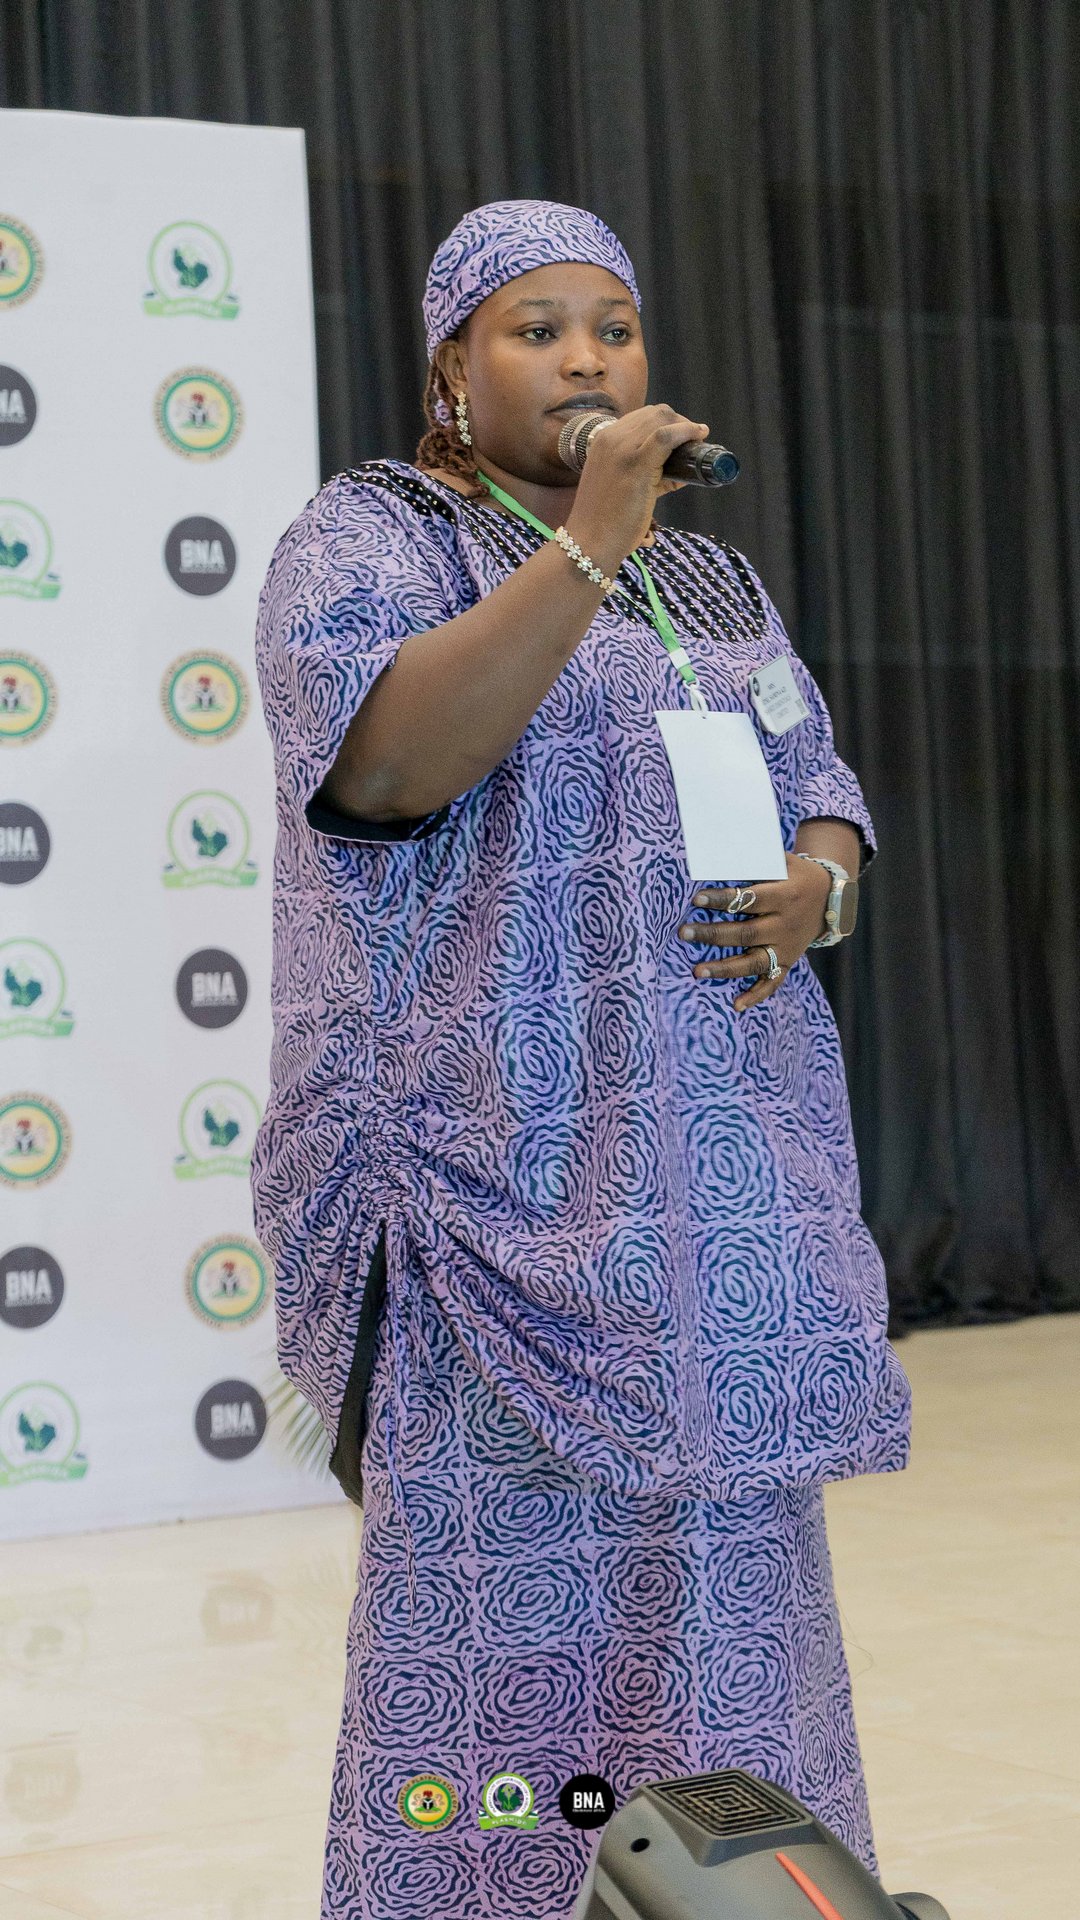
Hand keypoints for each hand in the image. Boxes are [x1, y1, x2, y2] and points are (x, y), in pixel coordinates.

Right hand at [564, 403, 709, 567]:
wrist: (589, 542)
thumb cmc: (605, 522)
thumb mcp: (621, 487)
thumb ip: (647, 476)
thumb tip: (678, 474)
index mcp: (603, 440)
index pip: (641, 417)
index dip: (666, 421)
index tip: (681, 434)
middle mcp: (611, 438)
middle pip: (655, 413)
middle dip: (679, 421)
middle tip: (693, 439)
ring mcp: (622, 449)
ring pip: (662, 419)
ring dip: (686, 425)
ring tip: (699, 438)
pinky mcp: (636, 464)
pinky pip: (667, 436)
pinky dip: (686, 432)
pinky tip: (699, 436)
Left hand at [676, 852, 832, 1011]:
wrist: (831, 898)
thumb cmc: (796, 874)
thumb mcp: (782, 860)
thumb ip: (754, 857)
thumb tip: (716, 851)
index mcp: (785, 895)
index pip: (750, 899)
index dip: (723, 900)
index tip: (697, 899)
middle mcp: (786, 924)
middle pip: (746, 933)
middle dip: (713, 934)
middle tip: (683, 933)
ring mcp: (787, 946)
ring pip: (755, 962)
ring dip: (725, 969)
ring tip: (697, 971)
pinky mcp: (789, 961)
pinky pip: (773, 982)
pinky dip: (756, 995)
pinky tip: (736, 1005)